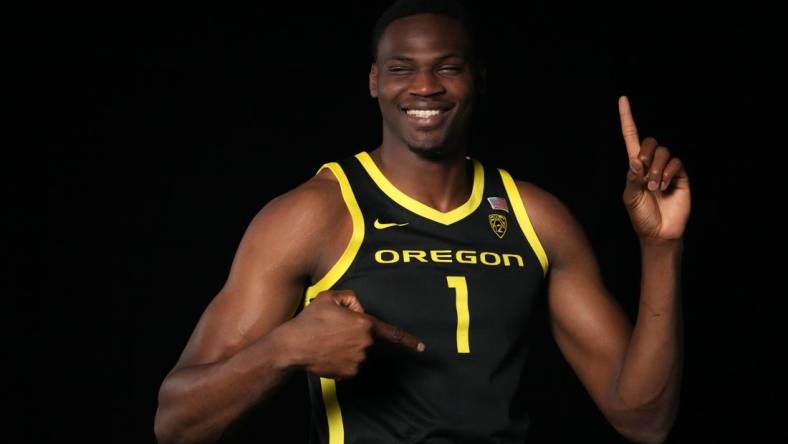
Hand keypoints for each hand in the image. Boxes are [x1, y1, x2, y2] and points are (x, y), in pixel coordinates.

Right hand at [285, 290, 424, 380]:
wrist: (293, 347)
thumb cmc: (310, 320)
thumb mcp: (329, 297)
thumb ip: (351, 298)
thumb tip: (359, 310)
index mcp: (364, 324)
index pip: (391, 333)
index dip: (408, 341)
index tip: (422, 348)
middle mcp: (365, 343)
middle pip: (367, 338)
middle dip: (354, 334)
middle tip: (331, 330)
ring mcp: (358, 360)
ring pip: (359, 352)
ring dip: (348, 347)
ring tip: (327, 341)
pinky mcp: (349, 373)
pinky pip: (351, 365)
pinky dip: (342, 360)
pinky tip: (328, 353)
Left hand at [619, 96, 690, 241]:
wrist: (659, 233)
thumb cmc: (641, 216)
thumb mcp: (630, 198)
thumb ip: (632, 179)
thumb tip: (636, 161)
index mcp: (634, 167)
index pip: (630, 138)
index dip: (627, 119)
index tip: (623, 99)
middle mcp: (650, 164)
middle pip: (649, 142)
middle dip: (645, 154)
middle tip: (642, 173)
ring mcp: (666, 169)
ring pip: (662, 152)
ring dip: (656, 169)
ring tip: (654, 187)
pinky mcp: (680, 176)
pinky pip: (676, 162)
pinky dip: (668, 172)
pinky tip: (665, 186)